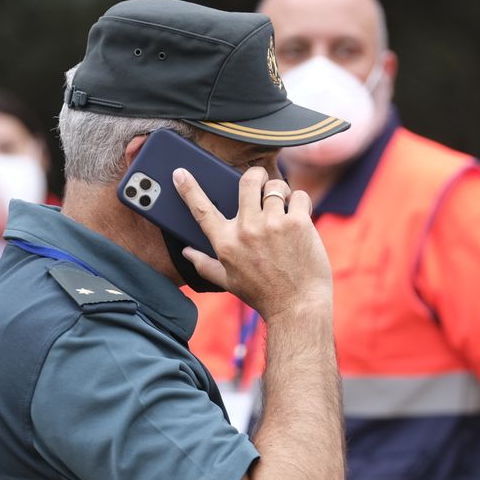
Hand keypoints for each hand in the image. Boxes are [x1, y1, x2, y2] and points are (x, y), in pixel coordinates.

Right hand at [173, 166, 331, 322]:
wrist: (297, 307)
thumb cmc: (263, 294)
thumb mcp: (228, 282)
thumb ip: (204, 264)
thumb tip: (186, 252)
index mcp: (226, 243)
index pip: (201, 209)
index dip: (189, 188)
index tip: (179, 172)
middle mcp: (246, 229)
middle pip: (247, 181)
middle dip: (256, 175)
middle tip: (261, 181)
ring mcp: (272, 224)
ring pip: (275, 185)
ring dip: (281, 192)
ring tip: (284, 207)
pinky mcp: (297, 223)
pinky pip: (298, 195)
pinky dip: (300, 202)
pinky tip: (299, 217)